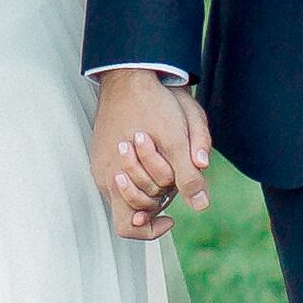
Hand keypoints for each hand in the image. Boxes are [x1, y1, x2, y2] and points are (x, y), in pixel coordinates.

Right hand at [93, 65, 209, 236]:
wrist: (130, 73)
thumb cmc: (153, 105)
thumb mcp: (177, 140)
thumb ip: (188, 176)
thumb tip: (201, 205)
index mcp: (116, 179)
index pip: (130, 226)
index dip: (152, 229)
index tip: (171, 216)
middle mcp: (104, 176)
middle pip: (134, 208)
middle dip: (157, 199)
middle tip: (173, 174)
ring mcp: (101, 163)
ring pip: (130, 190)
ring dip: (150, 182)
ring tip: (164, 157)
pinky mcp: (103, 150)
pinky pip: (123, 174)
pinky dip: (142, 170)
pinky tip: (154, 150)